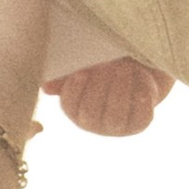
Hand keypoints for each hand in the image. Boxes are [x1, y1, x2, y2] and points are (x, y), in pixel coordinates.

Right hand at [46, 57, 175, 137]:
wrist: (139, 68)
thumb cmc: (106, 62)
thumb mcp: (86, 62)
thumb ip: (66, 71)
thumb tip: (47, 87)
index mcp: (75, 107)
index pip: (70, 105)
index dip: (74, 90)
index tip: (81, 72)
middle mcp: (94, 122)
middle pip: (91, 112)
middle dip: (98, 87)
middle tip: (108, 64)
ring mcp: (117, 126)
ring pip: (116, 115)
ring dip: (120, 90)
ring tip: (125, 68)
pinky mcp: (139, 123)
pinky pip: (140, 115)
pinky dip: (141, 96)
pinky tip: (140, 76)